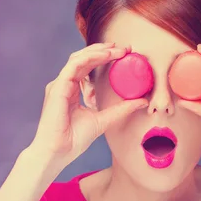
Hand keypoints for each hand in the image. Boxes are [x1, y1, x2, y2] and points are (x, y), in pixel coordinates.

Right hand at [27, 42, 147, 167]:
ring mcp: (60, 85)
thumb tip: (142, 101)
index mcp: (72, 90)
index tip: (124, 55)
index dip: (105, 58)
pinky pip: (74, 66)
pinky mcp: (58, 87)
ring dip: (99, 51)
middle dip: (104, 50)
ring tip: (117, 49)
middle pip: (84, 58)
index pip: (88, 67)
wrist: (58, 152)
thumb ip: (121, 109)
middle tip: (124, 48)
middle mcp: (64, 84)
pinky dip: (90, 58)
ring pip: (79, 58)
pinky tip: (105, 56)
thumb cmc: (74, 140)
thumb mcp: (104, 120)